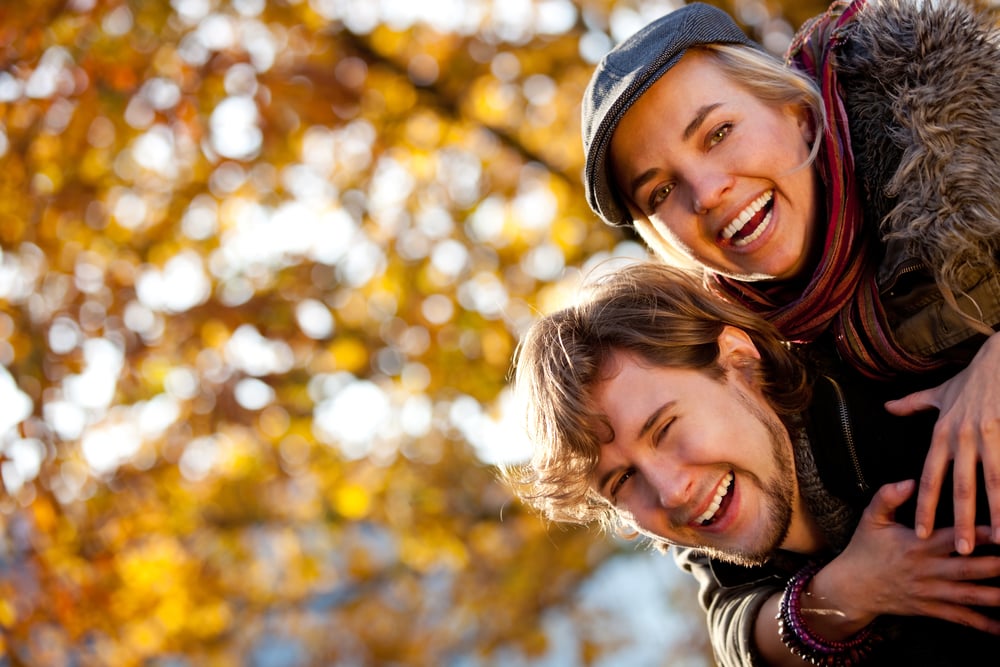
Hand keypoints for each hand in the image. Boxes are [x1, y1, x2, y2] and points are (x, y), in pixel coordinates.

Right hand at [810, 480, 999, 635]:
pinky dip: (984, 624)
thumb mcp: (871, 518)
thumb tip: (910, 481)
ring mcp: (931, 592)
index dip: (980, 534)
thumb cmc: (864, 549)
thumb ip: (888, 497)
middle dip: (999, 566)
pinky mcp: (931, 609)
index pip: (952, 537)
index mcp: (917, 545)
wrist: (852, 587)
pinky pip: (961, 618)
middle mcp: (928, 570)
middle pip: (970, 569)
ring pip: (971, 596)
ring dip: (997, 596)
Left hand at [885, 331, 999, 553]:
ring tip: (998, 540)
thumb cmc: (972, 379)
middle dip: (959, 521)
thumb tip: (887, 406)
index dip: (924, 506)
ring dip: (996, 514)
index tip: (920, 532)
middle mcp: (962, 439)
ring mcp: (988, 438)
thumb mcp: (939, 392)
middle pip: (960, 488)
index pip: (928, 478)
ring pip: (993, 483)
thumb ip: (913, 404)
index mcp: (941, 434)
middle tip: (959, 550)